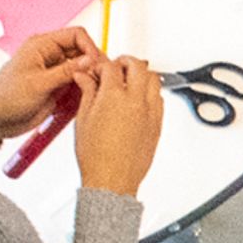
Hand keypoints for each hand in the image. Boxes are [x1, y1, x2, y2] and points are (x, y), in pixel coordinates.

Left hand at [0, 29, 93, 136]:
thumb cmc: (6, 97)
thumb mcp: (38, 84)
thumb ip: (66, 72)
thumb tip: (89, 60)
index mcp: (42, 46)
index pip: (76, 35)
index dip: (89, 48)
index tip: (95, 64)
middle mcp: (51, 56)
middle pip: (83, 52)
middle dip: (93, 65)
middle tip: (98, 80)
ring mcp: (56, 72)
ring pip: (84, 70)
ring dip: (90, 79)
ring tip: (93, 91)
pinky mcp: (60, 88)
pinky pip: (79, 85)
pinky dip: (85, 91)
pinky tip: (85, 100)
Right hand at [75, 54, 165, 193]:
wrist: (112, 180)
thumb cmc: (96, 155)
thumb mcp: (83, 118)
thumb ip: (87, 92)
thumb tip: (85, 78)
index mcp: (114, 96)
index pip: (110, 66)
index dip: (101, 64)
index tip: (96, 70)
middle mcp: (136, 102)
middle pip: (138, 66)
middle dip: (126, 62)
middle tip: (116, 67)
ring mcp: (150, 113)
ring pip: (154, 80)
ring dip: (142, 75)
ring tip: (129, 81)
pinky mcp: (157, 126)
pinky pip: (159, 100)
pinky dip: (150, 93)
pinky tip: (139, 99)